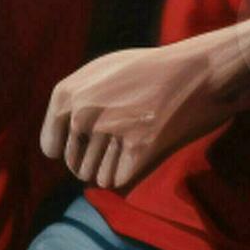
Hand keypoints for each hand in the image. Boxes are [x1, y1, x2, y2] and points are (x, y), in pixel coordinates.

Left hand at [39, 36, 236, 190]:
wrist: (198, 69)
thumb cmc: (149, 71)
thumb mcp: (100, 71)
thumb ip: (72, 100)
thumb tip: (53, 144)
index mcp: (66, 93)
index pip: (51, 148)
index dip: (70, 149)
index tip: (90, 142)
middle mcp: (82, 113)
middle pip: (75, 166)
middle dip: (95, 160)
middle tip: (121, 140)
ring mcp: (109, 130)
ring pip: (95, 177)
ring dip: (113, 167)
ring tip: (133, 142)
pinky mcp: (137, 148)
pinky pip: (116, 181)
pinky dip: (129, 172)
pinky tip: (145, 149)